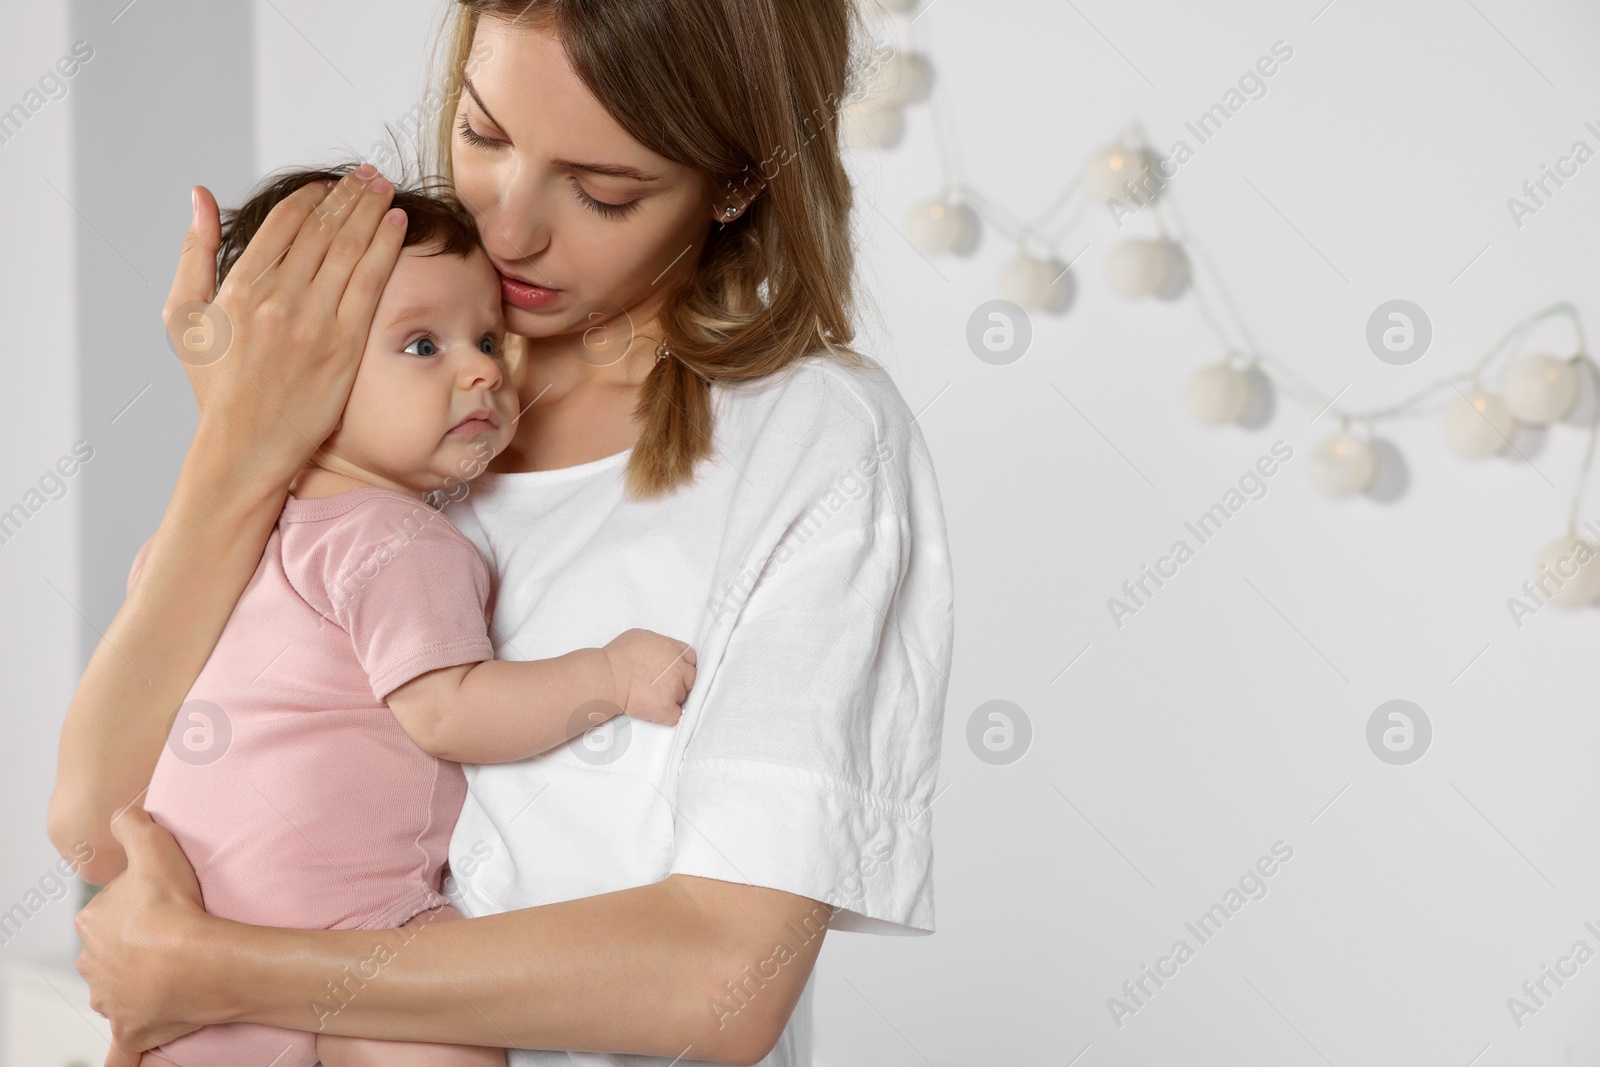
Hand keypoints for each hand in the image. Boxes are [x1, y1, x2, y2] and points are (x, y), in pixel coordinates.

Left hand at [75, 806, 218, 1060]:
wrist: (200, 960)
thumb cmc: (178, 909)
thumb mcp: (155, 849)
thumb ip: (132, 825)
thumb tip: (120, 811)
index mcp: (93, 925)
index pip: (108, 915)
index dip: (138, 908)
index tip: (163, 906)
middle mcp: (94, 966)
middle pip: (112, 955)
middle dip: (133, 950)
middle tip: (174, 938)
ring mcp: (113, 1000)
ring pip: (118, 992)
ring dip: (135, 989)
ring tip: (171, 979)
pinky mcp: (132, 1030)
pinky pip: (121, 1050)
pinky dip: (122, 1055)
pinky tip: (129, 1056)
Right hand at [166, 167, 405, 483]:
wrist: (246, 445)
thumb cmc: (216, 386)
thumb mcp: (185, 316)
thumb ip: (193, 252)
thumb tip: (198, 196)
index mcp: (240, 285)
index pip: (286, 222)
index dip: (313, 196)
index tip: (331, 184)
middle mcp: (278, 297)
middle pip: (323, 228)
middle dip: (349, 194)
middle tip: (369, 174)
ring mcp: (314, 319)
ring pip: (349, 248)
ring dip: (371, 210)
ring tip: (384, 188)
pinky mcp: (344, 344)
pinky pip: (370, 282)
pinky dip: (385, 248)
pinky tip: (397, 224)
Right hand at [601, 629, 696, 725]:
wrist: (608, 678)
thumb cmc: (618, 656)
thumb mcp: (641, 636)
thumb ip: (660, 645)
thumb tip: (660, 652)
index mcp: (674, 649)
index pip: (690, 658)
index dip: (683, 666)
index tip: (675, 671)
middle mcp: (679, 668)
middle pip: (690, 678)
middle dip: (680, 683)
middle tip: (661, 686)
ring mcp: (675, 689)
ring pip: (682, 697)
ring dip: (671, 698)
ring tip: (650, 696)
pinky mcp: (666, 708)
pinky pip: (675, 716)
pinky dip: (666, 716)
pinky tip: (653, 710)